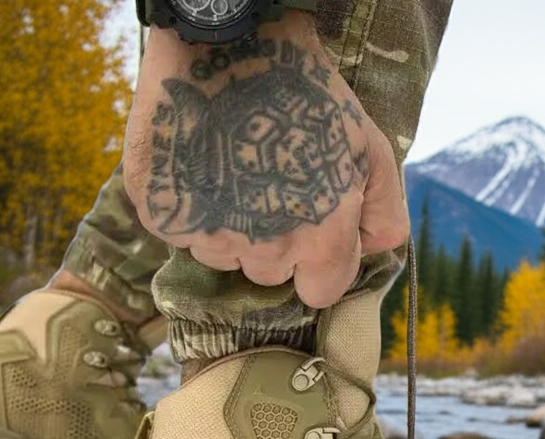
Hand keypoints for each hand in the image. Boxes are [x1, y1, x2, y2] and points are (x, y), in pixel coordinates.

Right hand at [123, 14, 408, 307]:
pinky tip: (202, 164)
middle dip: (276, 244)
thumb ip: (384, 217)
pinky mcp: (161, 210)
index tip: (312, 231)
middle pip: (270, 275)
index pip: (319, 292)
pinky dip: (191, 208)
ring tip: (235, 172)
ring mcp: (207, 232)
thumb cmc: (311, 96)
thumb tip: (369, 252)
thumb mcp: (372, 152)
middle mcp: (262, 248)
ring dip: (231, 228)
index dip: (319, 264)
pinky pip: (183, 231)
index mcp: (319, 241)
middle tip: (271, 187)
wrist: (232, 40)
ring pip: (224, 257)